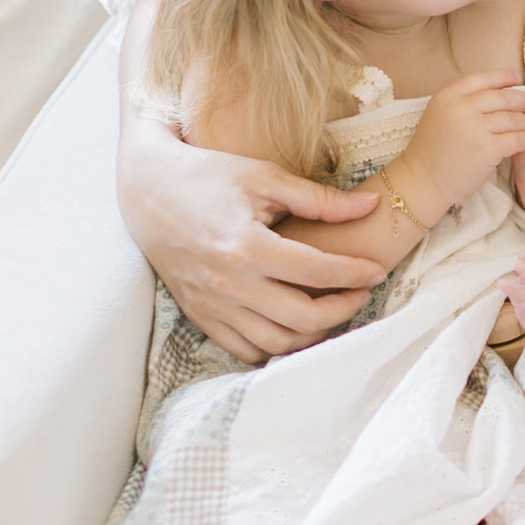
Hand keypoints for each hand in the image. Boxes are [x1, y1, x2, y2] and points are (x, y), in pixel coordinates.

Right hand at [117, 118, 386, 364]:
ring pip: (275, 342)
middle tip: (361, 293)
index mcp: (246, 245)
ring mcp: (211, 304)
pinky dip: (275, 345)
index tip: (376, 271)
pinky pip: (244, 349)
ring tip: (333, 311)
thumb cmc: (209, 175)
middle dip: (342, 309)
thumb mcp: (264, 177)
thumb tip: (371, 206)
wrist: (147, 190)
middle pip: (302, 317)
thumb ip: (318, 199)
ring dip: (313, 334)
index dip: (355, 274)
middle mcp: (228, 283)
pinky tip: (294, 327)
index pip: (316, 271)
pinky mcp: (199, 315)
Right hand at [409, 71, 524, 210]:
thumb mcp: (439, 115)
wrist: (422, 181)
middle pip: (503, 97)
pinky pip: (517, 139)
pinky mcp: (487, 149)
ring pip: (514, 118)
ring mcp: (475, 127)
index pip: (482, 78)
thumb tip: (494, 96)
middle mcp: (461, 107)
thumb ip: (461, 103)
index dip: (503, 76)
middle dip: (523, 101)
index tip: (517, 79)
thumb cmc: (431, 153)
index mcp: (448, 96)